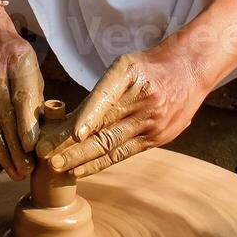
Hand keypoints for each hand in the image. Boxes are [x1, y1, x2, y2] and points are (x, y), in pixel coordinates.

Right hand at [0, 0, 42, 179]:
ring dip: (1, 152)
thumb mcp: (29, 64)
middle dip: (16, 147)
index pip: (22, 95)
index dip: (27, 124)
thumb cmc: (10, 54)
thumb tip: (44, 134)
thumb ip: (36, 94)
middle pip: (4, 114)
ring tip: (13, 172)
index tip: (32, 149)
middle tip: (26, 171)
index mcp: (17, 58)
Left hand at [36, 42, 207, 178]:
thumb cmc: (149, 66)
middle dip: (72, 144)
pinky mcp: (158, 138)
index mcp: (131, 75)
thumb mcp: (126, 66)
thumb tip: (67, 121)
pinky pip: (124, 153)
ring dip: (81, 158)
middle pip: (104, 127)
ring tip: (57, 167)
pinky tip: (80, 170)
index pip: (106, 97)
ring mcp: (152, 122)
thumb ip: (102, 92)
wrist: (191, 69)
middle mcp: (143, 100)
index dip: (88, 116)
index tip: (71, 133)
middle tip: (46, 155)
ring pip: (111, 144)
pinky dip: (100, 163)